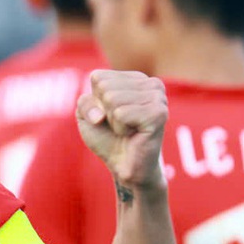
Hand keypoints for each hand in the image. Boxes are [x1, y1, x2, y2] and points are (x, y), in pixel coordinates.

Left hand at [76, 70, 167, 194]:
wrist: (125, 166)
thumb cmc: (108, 138)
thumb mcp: (87, 116)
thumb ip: (84, 102)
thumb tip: (101, 114)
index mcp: (136, 78)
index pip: (98, 77)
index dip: (95, 102)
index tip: (109, 116)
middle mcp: (151, 83)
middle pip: (104, 87)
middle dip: (104, 111)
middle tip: (119, 126)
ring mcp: (158, 97)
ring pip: (112, 98)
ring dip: (113, 121)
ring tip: (127, 130)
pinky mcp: (159, 113)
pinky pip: (121, 113)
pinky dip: (120, 128)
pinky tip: (133, 134)